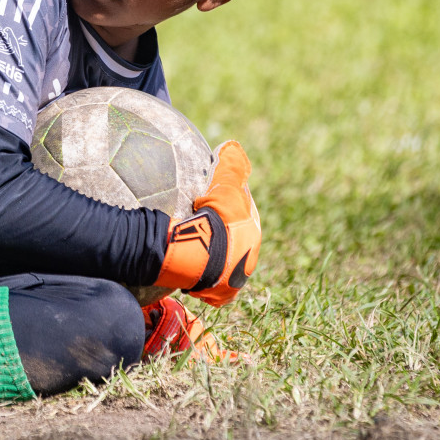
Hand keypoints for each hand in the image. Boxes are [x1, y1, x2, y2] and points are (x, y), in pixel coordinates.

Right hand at [153, 140, 260, 306]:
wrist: (202, 254)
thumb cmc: (217, 219)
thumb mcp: (225, 186)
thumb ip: (231, 166)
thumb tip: (233, 146)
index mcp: (252, 233)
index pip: (243, 216)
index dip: (228, 207)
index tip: (211, 202)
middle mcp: (248, 258)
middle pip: (234, 242)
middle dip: (222, 236)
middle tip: (199, 226)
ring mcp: (233, 278)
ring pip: (221, 264)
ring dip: (210, 257)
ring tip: (191, 249)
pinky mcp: (218, 293)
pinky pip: (208, 283)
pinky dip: (199, 277)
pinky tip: (187, 269)